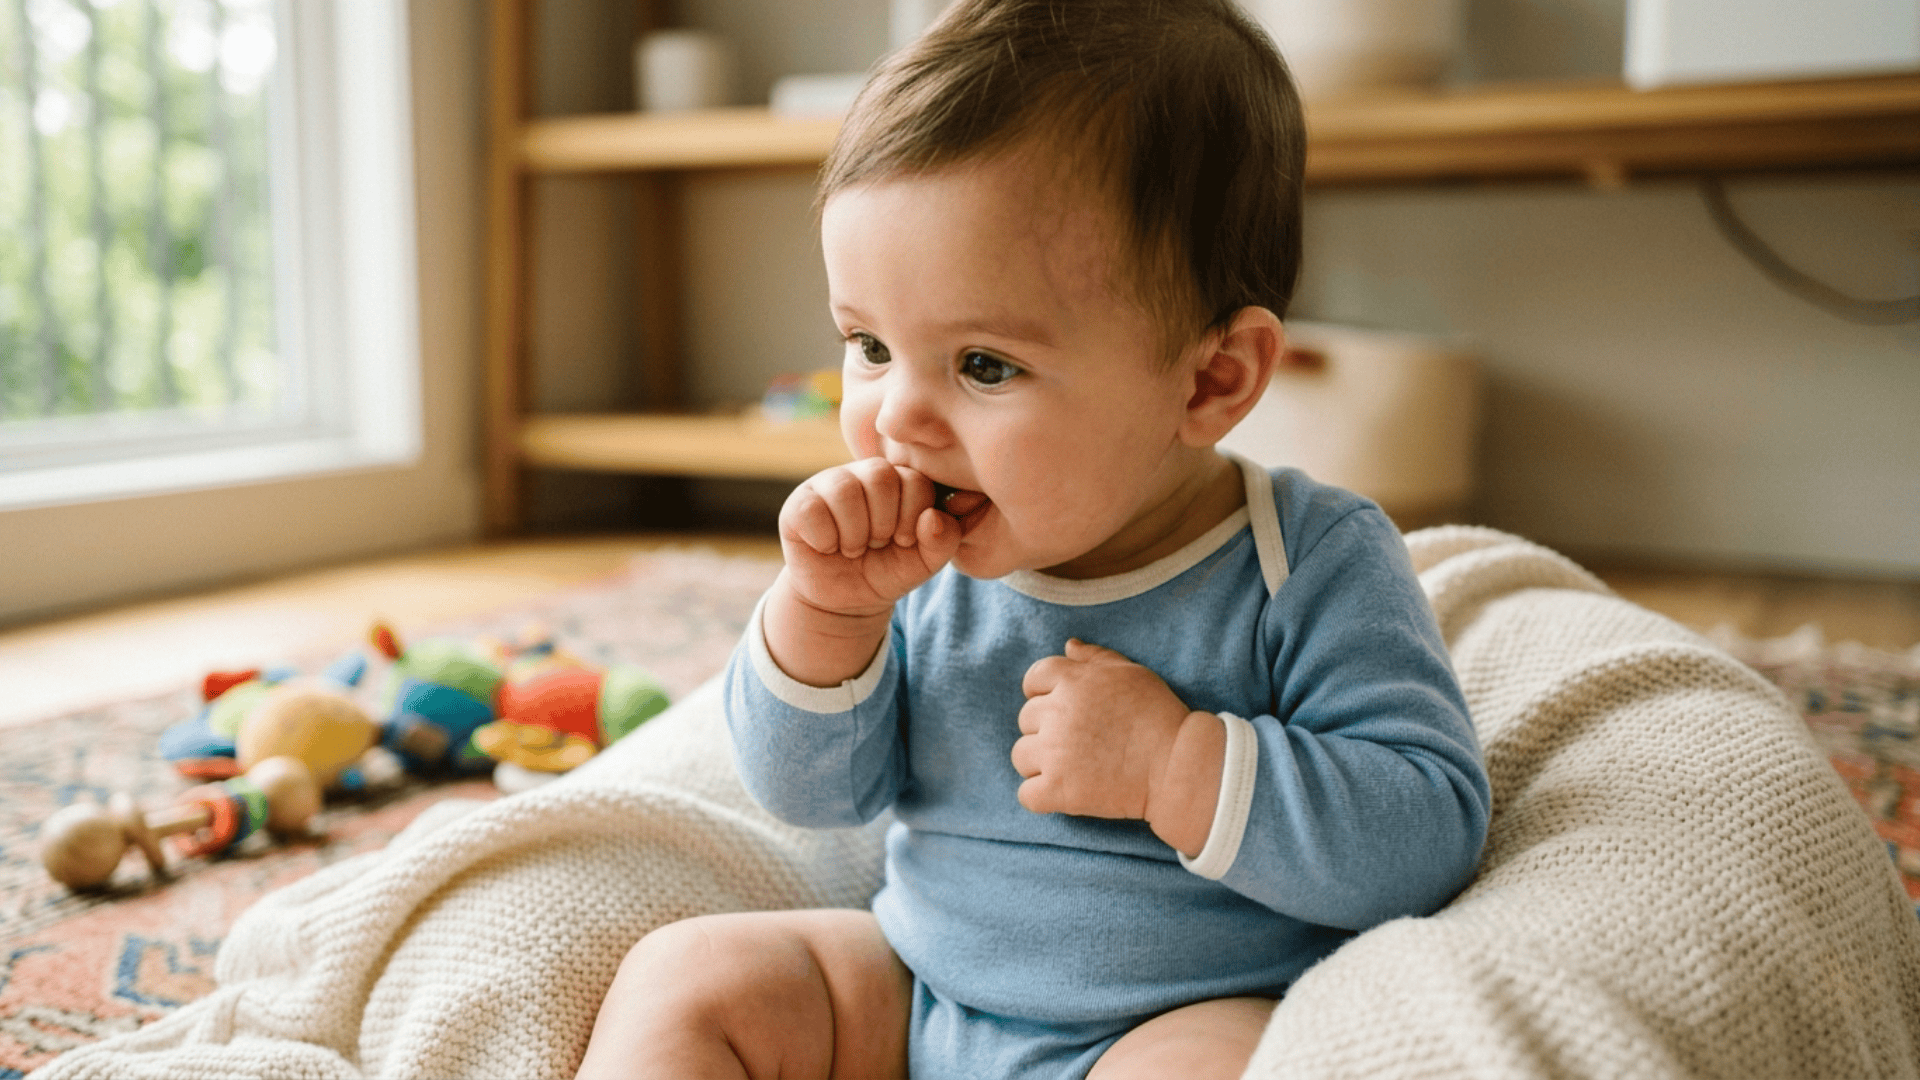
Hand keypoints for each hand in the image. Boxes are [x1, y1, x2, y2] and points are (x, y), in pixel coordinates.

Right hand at [778, 457, 964, 619]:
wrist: (846, 601)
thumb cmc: (887, 571)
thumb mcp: (924, 562)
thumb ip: (944, 540)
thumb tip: (932, 517)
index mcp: (899, 480)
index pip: (914, 480)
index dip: (912, 517)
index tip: (903, 540)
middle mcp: (863, 474)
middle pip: (879, 476)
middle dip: (883, 523)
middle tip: (876, 543)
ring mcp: (827, 484)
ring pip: (844, 490)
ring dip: (854, 533)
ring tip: (853, 548)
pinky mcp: (798, 504)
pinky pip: (812, 510)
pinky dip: (825, 539)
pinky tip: (828, 547)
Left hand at [1012, 639, 1198, 824]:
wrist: (1176, 765)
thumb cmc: (1158, 715)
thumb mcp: (1130, 673)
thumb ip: (1095, 658)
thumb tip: (1069, 646)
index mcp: (1071, 681)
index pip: (1033, 679)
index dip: (1043, 694)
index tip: (1061, 709)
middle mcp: (1056, 714)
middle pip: (1025, 719)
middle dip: (1045, 729)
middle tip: (1078, 742)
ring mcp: (1054, 753)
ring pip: (1020, 756)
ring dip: (1040, 763)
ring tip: (1070, 768)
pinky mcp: (1058, 790)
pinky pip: (1026, 795)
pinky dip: (1040, 796)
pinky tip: (1063, 793)